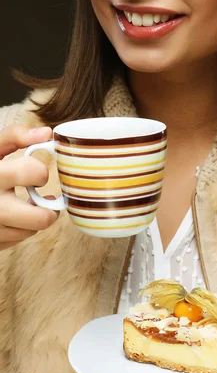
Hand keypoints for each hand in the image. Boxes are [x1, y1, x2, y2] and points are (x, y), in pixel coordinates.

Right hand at [0, 124, 58, 250]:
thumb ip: (15, 136)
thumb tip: (47, 133)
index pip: (34, 173)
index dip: (40, 171)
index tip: (34, 172)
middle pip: (41, 218)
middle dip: (48, 207)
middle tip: (42, 196)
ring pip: (31, 230)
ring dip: (33, 217)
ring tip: (23, 204)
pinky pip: (16, 239)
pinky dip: (19, 228)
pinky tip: (11, 215)